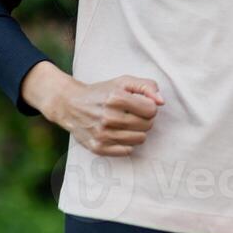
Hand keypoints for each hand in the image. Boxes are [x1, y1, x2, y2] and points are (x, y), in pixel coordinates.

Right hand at [46, 72, 164, 156]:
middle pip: (147, 125)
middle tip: (133, 114)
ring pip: (140, 139)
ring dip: (137, 131)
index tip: (140, 104)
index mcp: (116, 98)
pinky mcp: (98, 148)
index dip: (149, 106)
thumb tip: (161, 102)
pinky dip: (126, 143)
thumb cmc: (102, 92)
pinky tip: (118, 133)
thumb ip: (147, 86)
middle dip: (144, 119)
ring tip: (126, 123)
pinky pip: (127, 151)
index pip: (151, 110)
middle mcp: (108, 117)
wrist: (71, 105)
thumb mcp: (124, 82)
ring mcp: (102, 135)